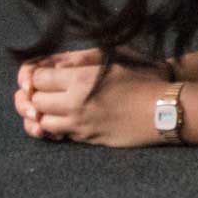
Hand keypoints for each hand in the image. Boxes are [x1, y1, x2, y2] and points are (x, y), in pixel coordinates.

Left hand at [13, 50, 167, 147]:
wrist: (164, 109)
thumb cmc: (142, 77)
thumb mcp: (112, 58)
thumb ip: (80, 60)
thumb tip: (55, 64)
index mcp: (79, 79)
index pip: (37, 78)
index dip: (33, 75)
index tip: (38, 74)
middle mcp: (74, 104)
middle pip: (35, 101)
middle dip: (34, 95)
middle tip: (42, 90)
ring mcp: (80, 124)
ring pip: (43, 123)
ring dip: (43, 114)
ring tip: (50, 107)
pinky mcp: (88, 139)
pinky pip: (61, 136)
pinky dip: (56, 128)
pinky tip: (65, 120)